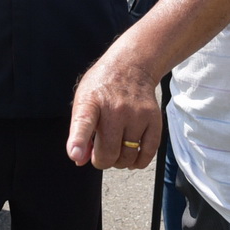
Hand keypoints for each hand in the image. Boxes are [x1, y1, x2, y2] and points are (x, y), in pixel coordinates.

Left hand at [67, 53, 161, 169]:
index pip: (84, 122)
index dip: (79, 141)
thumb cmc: (103, 88)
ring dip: (119, 162)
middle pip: (108, 152)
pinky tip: (132, 157)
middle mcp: (115, 108)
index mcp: (91, 102)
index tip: (75, 154)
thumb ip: (79, 132)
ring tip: (116, 151)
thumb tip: (80, 160)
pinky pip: (147, 153)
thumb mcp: (83, 101)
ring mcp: (137, 114)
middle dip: (101, 161)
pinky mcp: (154, 120)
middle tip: (100, 153)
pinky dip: (138, 162)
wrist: (131, 67)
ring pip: (128, 157)